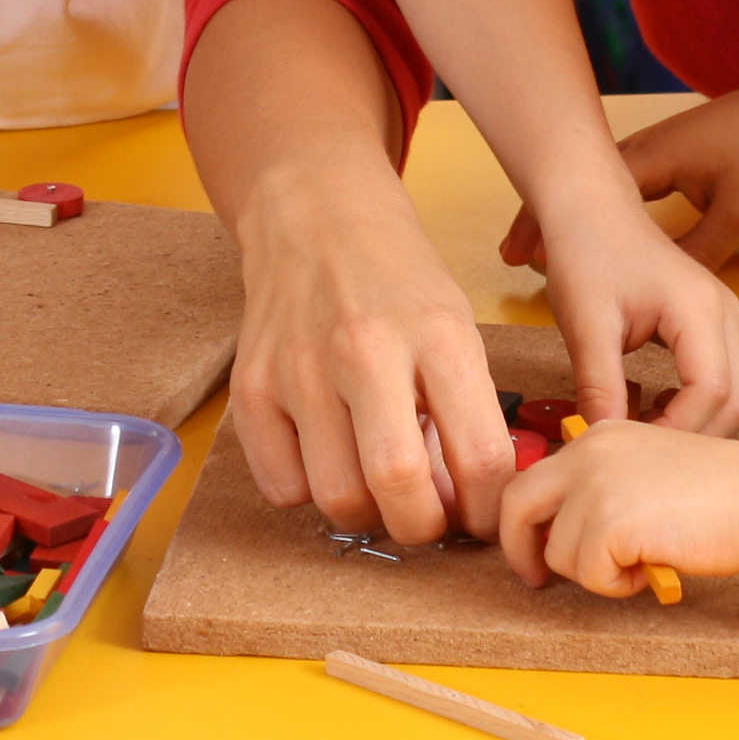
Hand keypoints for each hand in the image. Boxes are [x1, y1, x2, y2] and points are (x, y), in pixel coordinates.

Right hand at [225, 163, 518, 548]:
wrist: (315, 213)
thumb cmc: (398, 279)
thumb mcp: (456, 329)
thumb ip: (464, 414)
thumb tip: (463, 506)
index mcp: (438, 336)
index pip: (480, 459)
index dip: (488, 510)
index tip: (481, 516)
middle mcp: (365, 351)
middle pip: (399, 488)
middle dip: (424, 527)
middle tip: (427, 514)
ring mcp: (299, 368)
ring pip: (337, 497)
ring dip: (366, 512)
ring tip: (376, 482)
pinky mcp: (250, 385)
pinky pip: (282, 486)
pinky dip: (309, 491)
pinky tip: (326, 456)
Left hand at [499, 417, 738, 597]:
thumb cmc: (719, 492)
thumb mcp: (647, 470)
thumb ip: (605, 487)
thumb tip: (565, 529)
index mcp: (597, 437)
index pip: (534, 477)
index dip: (526, 520)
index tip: (533, 547)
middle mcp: (587, 454)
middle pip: (517, 506)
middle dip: (520, 550)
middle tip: (536, 579)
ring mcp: (594, 487)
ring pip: (558, 552)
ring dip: (595, 573)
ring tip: (639, 563)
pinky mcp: (609, 523)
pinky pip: (590, 574)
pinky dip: (617, 585)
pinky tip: (651, 568)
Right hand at [509, 77, 738, 275]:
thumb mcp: (735, 212)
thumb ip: (698, 253)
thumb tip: (664, 296)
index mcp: (648, 159)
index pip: (583, 192)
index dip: (550, 222)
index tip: (527, 254)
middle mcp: (638, 151)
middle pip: (572, 186)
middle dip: (540, 217)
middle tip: (511, 255)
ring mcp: (646, 152)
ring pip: (588, 187)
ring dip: (560, 212)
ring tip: (530, 248)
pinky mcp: (658, 159)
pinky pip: (610, 187)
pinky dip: (586, 207)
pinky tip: (577, 231)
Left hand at [524, 191, 738, 435]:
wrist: (589, 207)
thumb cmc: (586, 252)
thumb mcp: (586, 324)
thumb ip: (598, 385)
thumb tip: (600, 442)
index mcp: (700, 309)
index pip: (712, 392)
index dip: (678, 431)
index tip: (635, 452)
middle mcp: (726, 313)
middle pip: (738, 400)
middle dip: (696, 436)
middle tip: (644, 455)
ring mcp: (726, 317)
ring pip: (738, 393)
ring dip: (700, 422)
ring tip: (646, 430)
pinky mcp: (715, 322)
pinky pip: (725, 377)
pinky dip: (699, 403)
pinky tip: (655, 405)